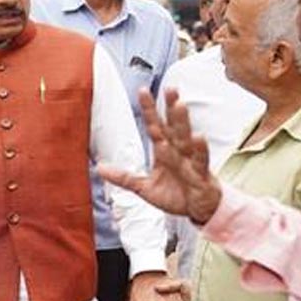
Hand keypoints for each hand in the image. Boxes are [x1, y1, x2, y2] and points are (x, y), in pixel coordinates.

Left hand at [99, 88, 222, 224]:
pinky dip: (200, 150)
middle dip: (170, 108)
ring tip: (180, 106)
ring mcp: (190, 162)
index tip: (143, 91)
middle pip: (172, 127)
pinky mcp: (201, 175)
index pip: (155, 126)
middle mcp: (177, 152)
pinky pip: (200, 161)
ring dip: (182, 123)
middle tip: (170, 89)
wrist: (200, 211)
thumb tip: (100, 169)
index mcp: (164, 151)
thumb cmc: (175, 195)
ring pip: (185, 139)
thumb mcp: (144, 188)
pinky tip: (198, 137)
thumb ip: (124, 178)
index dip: (149, 110)